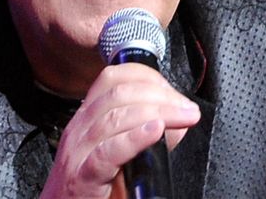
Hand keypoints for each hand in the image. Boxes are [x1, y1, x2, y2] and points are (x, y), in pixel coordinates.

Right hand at [40, 63, 200, 197]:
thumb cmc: (90, 188)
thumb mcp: (115, 153)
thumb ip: (141, 133)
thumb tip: (177, 120)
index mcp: (86, 119)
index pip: (112, 78)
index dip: (147, 77)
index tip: (173, 91)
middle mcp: (79, 130)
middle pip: (118, 94)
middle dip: (160, 95)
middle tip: (187, 108)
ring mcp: (78, 153)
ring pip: (116, 117)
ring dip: (158, 112)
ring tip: (184, 117)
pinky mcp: (83, 178)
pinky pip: (108, 152)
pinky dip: (134, 138)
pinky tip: (155, 132)